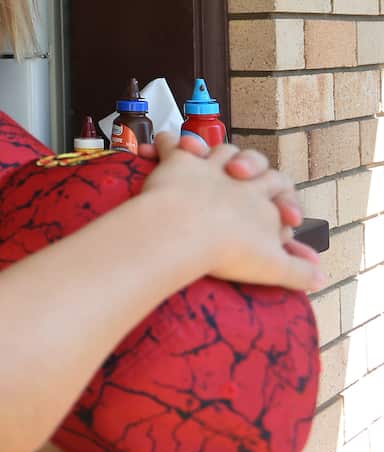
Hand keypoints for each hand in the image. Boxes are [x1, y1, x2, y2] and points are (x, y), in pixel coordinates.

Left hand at [142, 134, 323, 290]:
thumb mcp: (272, 267)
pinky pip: (174, 144)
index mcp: (264, 198)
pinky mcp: (178, 162)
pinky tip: (159, 144)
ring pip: (220, 150)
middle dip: (255, 165)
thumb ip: (297, 271)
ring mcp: (209, 167)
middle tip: (243, 176)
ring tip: (206, 156)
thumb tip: (320, 279)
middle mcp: (240, 178)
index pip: (282, 189)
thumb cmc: (229, 251)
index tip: (286, 218)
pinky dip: (169, 142)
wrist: (186, 231)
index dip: (286, 201)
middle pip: (256, 161)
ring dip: (216, 151)